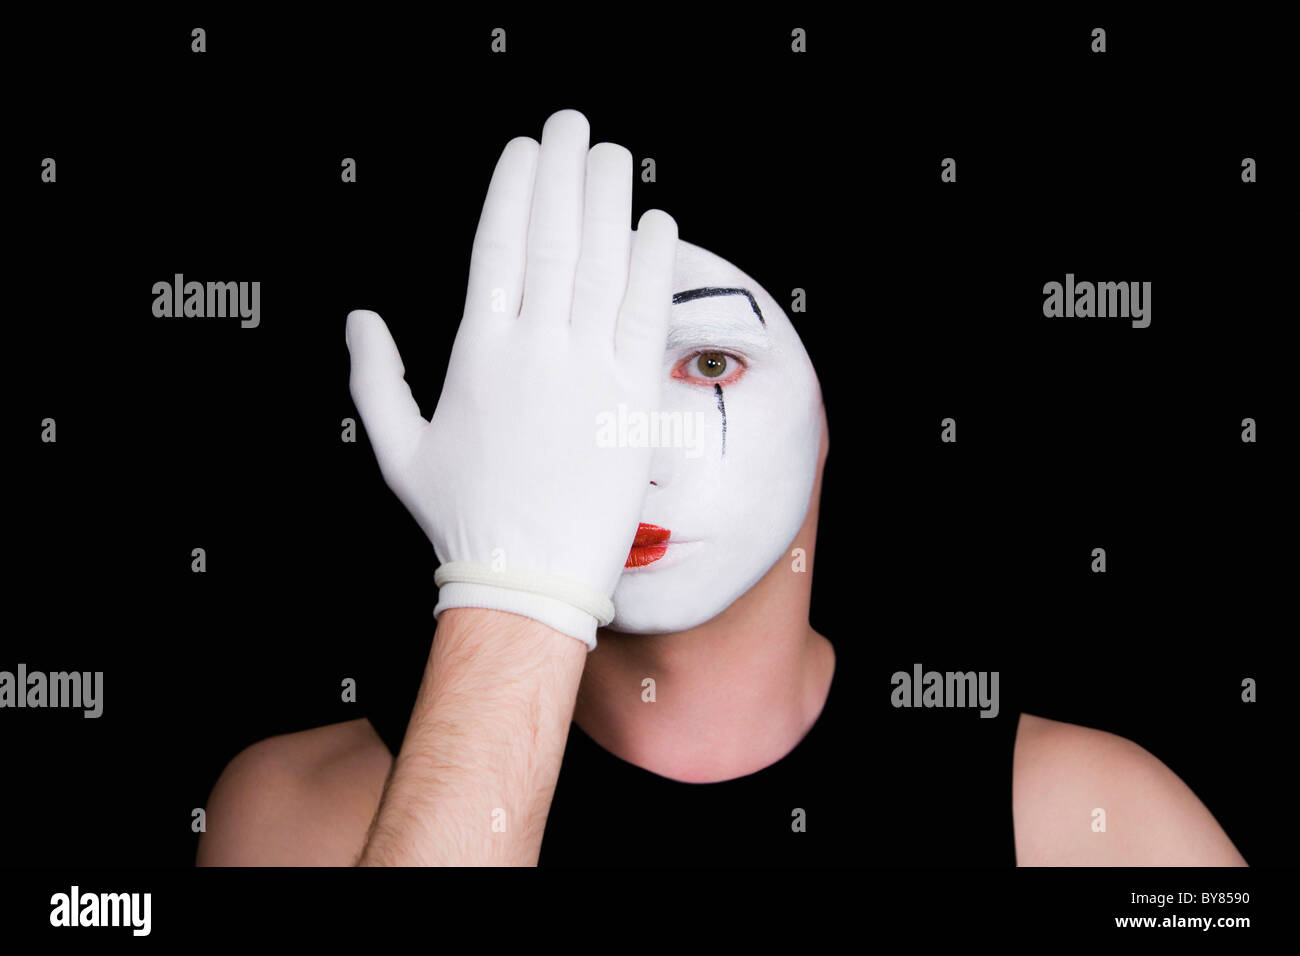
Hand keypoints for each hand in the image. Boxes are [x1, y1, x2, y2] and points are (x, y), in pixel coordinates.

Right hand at [346, 109, 677, 647]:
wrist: (529, 577)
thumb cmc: (463, 516)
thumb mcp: (398, 449)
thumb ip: (374, 378)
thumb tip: (359, 319)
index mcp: (477, 354)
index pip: (496, 249)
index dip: (513, 192)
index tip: (524, 151)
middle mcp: (534, 350)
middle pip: (551, 240)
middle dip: (563, 174)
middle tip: (573, 126)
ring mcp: (587, 370)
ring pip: (600, 264)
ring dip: (609, 201)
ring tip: (613, 155)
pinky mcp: (630, 396)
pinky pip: (643, 314)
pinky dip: (650, 263)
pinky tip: (655, 222)